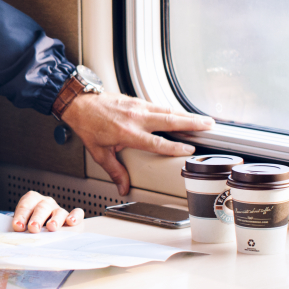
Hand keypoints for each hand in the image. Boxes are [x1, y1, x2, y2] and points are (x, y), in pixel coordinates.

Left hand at [11, 190, 84, 232]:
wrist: (44, 232)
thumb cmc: (30, 228)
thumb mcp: (23, 226)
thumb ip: (20, 229)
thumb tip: (16, 237)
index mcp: (31, 200)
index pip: (25, 206)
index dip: (21, 216)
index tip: (18, 227)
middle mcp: (46, 203)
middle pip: (41, 208)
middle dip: (37, 218)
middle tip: (33, 228)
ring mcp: (59, 209)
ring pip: (58, 212)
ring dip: (55, 219)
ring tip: (51, 227)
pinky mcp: (73, 217)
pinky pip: (77, 214)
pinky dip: (75, 216)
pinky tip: (71, 222)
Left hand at [60, 92, 213, 194]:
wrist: (79, 102)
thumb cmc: (88, 126)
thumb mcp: (100, 153)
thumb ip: (115, 170)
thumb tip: (123, 188)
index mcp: (127, 133)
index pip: (157, 143)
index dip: (175, 148)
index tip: (189, 151)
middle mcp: (136, 118)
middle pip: (170, 120)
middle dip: (191, 123)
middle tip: (209, 125)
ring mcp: (138, 106)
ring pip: (168, 110)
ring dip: (187, 115)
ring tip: (203, 119)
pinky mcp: (137, 100)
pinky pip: (159, 105)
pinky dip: (173, 110)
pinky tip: (183, 114)